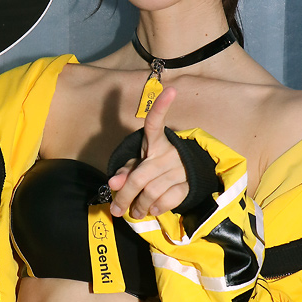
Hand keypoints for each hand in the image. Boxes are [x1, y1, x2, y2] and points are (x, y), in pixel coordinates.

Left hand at [108, 87, 187, 218]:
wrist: (187, 174)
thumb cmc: (157, 164)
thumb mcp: (141, 161)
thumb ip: (125, 170)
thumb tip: (112, 183)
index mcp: (155, 142)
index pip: (155, 123)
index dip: (161, 106)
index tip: (171, 90)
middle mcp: (168, 153)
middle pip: (140, 177)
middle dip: (124, 196)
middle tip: (116, 209)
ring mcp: (180, 169)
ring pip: (152, 192)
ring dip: (139, 206)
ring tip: (133, 212)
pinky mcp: (189, 184)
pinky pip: (169, 199)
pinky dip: (156, 208)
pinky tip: (151, 210)